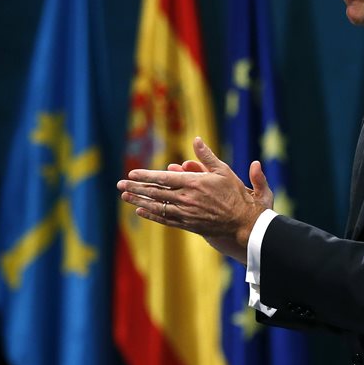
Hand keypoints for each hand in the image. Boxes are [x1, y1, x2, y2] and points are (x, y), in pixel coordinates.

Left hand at [118, 136, 272, 261]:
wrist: (244, 222)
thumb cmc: (235, 194)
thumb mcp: (223, 170)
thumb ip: (206, 156)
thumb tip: (196, 139)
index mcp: (194, 183)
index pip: (163, 178)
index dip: (145, 176)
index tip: (131, 174)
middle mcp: (187, 199)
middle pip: (155, 193)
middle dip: (136, 189)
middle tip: (119, 186)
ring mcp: (186, 213)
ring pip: (157, 207)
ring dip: (139, 202)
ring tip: (125, 197)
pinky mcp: (188, 225)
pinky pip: (166, 220)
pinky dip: (152, 215)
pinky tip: (140, 212)